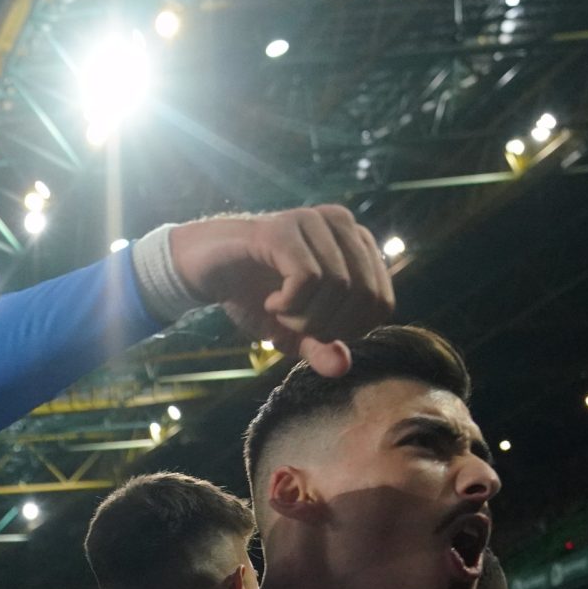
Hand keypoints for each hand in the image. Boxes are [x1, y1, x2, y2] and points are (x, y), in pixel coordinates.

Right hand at [168, 206, 394, 374]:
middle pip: (365, 295)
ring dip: (304, 317)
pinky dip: (289, 304)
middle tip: (295, 326)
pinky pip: (308, 277)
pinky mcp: (283, 228)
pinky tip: (271, 302)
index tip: (314, 332)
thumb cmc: (255, 295)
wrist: (206, 269)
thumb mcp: (292, 333)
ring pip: (338, 286)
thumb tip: (342, 367)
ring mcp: (313, 220)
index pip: (382, 302)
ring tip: (279, 312)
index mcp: (356, 243)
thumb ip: (321, 348)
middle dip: (329, 326)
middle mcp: (341, 223)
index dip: (350, 331)